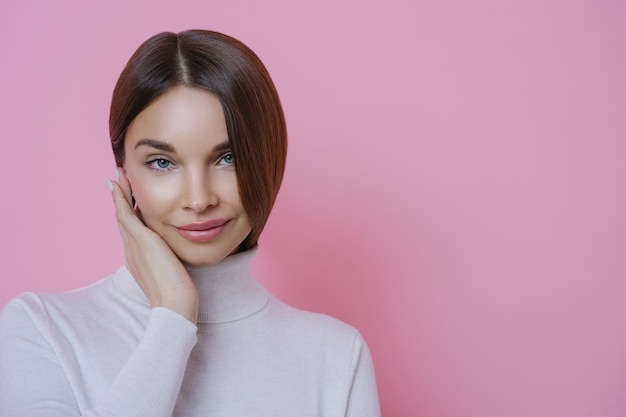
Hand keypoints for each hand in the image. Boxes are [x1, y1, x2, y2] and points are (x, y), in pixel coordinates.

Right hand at [109, 168, 198, 323]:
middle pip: (122, 219)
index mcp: (137, 259)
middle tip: (116, 180)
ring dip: (119, 193)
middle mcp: (131, 251)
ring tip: (117, 176)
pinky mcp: (141, 240)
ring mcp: (134, 245)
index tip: (126, 200)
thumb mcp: (171, 275)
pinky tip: (118, 185)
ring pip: (122, 214)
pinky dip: (121, 198)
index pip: (131, 231)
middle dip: (120, 199)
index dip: (127, 214)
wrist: (174, 305)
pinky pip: (126, 214)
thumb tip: (175, 260)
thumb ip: (169, 264)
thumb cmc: (176, 296)